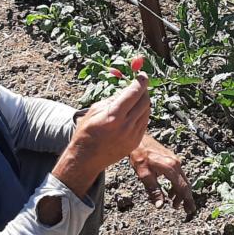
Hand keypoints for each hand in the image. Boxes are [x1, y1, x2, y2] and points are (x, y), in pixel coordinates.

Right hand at [53, 62, 149, 198]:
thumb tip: (126, 89)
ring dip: (144, 102)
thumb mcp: (94, 110)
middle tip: (140, 85)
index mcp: (114, 116)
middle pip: (144, 102)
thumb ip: (112, 99)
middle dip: (144, 91)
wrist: (86, 159)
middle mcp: (126, 126)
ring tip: (136, 98)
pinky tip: (134, 112)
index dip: (141, 82)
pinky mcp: (135, 142)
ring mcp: (133, 135)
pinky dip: (142, 114)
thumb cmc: (86, 132)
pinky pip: (144, 122)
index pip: (134, 93)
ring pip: (147, 112)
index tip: (142, 75)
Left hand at [130, 134, 195, 216]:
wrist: (137, 139)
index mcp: (171, 168)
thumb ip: (153, 190)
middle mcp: (176, 163)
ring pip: (182, 180)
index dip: (186, 200)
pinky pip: (178, 175)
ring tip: (174, 203)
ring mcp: (175, 160)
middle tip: (187, 210)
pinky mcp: (171, 159)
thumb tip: (160, 205)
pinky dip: (176, 185)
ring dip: (180, 192)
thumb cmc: (139, 155)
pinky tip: (170, 191)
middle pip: (185, 184)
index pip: (182, 187)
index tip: (189, 210)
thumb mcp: (144, 174)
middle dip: (186, 198)